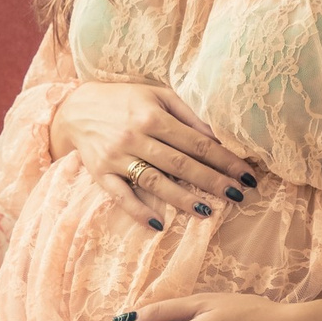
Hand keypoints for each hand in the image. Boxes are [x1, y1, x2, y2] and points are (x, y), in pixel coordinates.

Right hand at [50, 79, 255, 230]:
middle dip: (213, 181)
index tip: (246, 175)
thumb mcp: (157, 95)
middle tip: (238, 196)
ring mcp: (117, 158)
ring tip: (209, 212)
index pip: (197, 143)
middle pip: (181, 165)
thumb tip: (217, 137)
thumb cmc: (125, 100)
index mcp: (152, 116)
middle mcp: (135, 138)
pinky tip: (159, 224)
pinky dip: (139, 211)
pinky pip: (121, 197)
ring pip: (155, 183)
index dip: (225, 160)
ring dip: (183, 200)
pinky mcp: (100, 174)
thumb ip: (188, 114)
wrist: (76, 108)